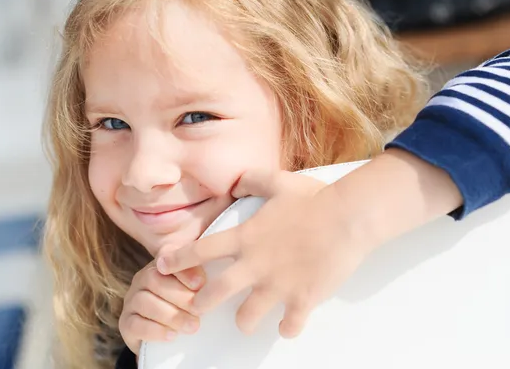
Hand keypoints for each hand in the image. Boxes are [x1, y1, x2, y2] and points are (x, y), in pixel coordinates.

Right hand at [119, 247, 205, 354]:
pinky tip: (172, 336)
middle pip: (154, 280)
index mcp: (160, 265)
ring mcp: (131, 300)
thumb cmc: (186, 307)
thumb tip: (221, 279)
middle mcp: (142, 278)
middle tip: (200, 310)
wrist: (166, 336)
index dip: (184, 270)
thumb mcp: (196, 291)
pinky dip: (155, 330)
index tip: (201, 284)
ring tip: (193, 326)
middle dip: (180, 296)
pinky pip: (135, 324)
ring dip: (171, 315)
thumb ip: (202, 280)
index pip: (167, 258)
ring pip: (144, 302)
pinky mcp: (125, 323)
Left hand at [156, 149, 462, 338]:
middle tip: (198, 308)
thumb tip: (237, 181)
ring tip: (247, 322)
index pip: (201, 251)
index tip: (163, 265)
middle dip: (202, 304)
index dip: (178, 259)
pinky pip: (290, 324)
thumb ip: (252, 181)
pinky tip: (288, 326)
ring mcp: (278, 286)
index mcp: (246, 238)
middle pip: (216, 293)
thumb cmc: (312, 198)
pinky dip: (288, 327)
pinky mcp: (302, 299)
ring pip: (248, 316)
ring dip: (245, 321)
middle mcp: (255, 265)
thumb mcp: (278, 181)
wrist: (346, 217)